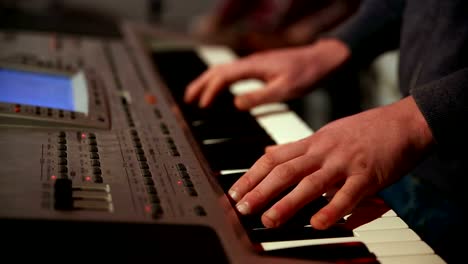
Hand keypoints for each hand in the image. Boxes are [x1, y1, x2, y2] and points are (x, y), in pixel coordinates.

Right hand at [184, 38, 349, 109]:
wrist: (322, 59)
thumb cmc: (307, 73)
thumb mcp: (285, 89)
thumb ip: (260, 97)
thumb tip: (236, 104)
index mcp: (253, 66)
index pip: (223, 76)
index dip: (210, 90)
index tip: (202, 105)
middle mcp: (251, 62)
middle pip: (217, 70)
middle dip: (201, 84)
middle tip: (188, 98)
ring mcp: (254, 64)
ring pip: (224, 70)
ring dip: (208, 81)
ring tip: (198, 95)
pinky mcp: (260, 67)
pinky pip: (233, 72)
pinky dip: (221, 81)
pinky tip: (222, 90)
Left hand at [228, 96, 433, 228]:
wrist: (404, 121)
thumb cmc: (364, 130)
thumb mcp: (325, 133)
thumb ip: (297, 147)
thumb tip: (269, 152)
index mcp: (312, 142)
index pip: (274, 157)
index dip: (252, 175)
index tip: (235, 191)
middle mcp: (323, 151)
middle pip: (286, 170)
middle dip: (261, 190)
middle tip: (243, 208)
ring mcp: (345, 162)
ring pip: (311, 183)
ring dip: (288, 202)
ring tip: (270, 220)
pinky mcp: (368, 175)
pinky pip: (348, 194)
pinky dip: (333, 209)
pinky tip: (319, 223)